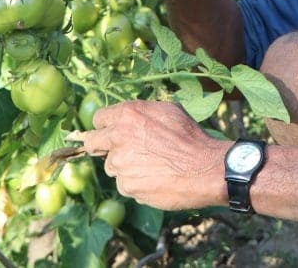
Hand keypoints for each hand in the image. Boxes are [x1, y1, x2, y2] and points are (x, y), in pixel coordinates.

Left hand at [81, 100, 229, 209]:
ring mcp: (120, 163)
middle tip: (118, 151)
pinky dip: (136, 184)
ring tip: (151, 166)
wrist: (205, 169)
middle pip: (93, 143)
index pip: (99, 118)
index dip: (105, 126)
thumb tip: (130, 116)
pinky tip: (155, 180)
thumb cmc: (191, 137)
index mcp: (128, 114)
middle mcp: (118, 137)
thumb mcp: (169, 111)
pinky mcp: (126, 186)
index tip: (110, 132)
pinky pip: (124, 185)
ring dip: (124, 167)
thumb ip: (142, 112)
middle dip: (101, 147)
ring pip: (111, 166)